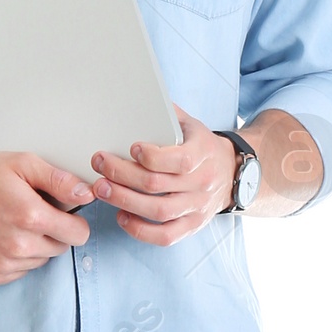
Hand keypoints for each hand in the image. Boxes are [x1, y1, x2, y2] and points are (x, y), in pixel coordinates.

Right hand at [0, 147, 95, 287]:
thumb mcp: (20, 164)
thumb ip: (58, 179)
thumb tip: (86, 192)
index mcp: (30, 216)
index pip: (78, 234)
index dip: (74, 222)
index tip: (63, 214)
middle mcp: (18, 246)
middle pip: (60, 249)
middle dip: (52, 232)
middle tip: (29, 213)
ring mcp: (3, 264)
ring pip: (39, 261)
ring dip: (33, 245)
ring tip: (10, 223)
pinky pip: (18, 271)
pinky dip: (14, 258)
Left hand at [89, 107, 236, 245]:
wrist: (232, 174)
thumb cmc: (202, 146)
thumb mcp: (191, 125)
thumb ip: (167, 114)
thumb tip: (137, 95)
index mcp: (202, 154)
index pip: (177, 160)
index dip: (150, 156)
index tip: (130, 147)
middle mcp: (201, 183)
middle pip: (157, 184)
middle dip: (122, 174)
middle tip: (99, 163)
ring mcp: (197, 207)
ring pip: (158, 211)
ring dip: (124, 201)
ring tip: (101, 189)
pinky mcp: (192, 225)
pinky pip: (165, 236)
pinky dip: (140, 230)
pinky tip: (121, 216)